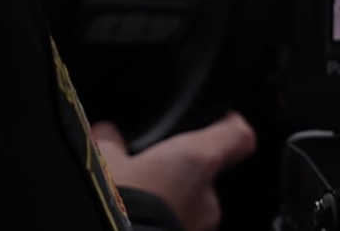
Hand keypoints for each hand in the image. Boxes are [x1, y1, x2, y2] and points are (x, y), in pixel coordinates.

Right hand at [91, 113, 256, 230]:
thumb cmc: (119, 203)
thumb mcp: (103, 160)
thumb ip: (111, 141)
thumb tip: (107, 131)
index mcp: (197, 161)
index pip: (237, 136)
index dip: (229, 125)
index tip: (222, 119)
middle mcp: (208, 198)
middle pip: (204, 175)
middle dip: (178, 173)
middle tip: (146, 171)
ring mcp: (200, 227)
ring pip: (191, 205)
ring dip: (170, 200)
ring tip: (134, 200)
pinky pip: (179, 225)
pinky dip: (163, 221)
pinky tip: (135, 218)